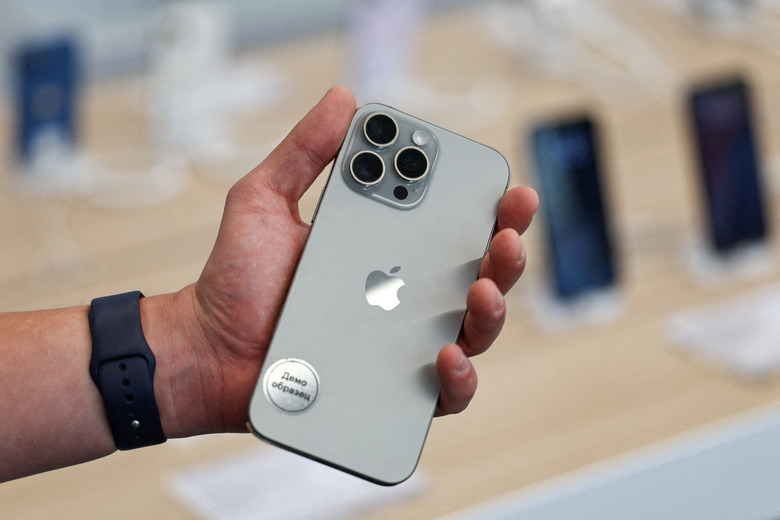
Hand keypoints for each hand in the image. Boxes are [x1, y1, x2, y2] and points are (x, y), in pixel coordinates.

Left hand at [184, 86, 537, 431]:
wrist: (207, 349)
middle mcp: (405, 295)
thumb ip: (303, 153)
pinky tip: (446, 355)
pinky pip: (442, 391)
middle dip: (507, 251)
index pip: (452, 225)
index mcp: (385, 247)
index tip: (503, 189)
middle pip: (480, 274)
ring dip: (493, 308)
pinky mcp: (393, 389)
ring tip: (482, 290)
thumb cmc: (238, 280)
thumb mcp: (265, 202)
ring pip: (475, 331)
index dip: (488, 208)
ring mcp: (403, 343)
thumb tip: (343, 100)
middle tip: (507, 234)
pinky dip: (458, 378)